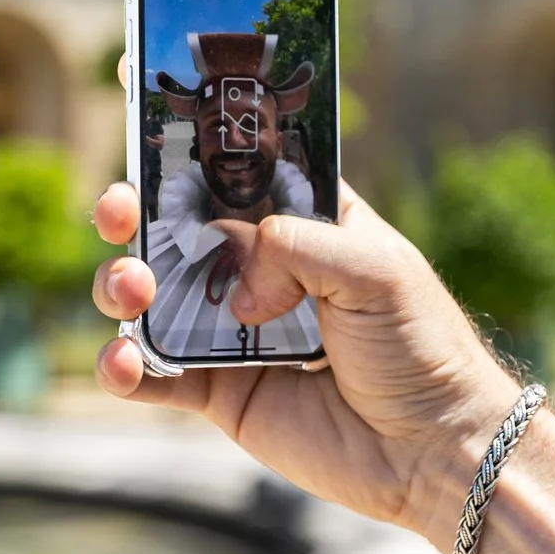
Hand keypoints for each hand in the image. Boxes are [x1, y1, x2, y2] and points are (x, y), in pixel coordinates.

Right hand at [90, 181, 519, 546]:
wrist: (434, 449)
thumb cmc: (422, 347)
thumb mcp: (374, 267)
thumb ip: (294, 246)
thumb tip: (235, 291)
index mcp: (307, 223)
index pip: (239, 168)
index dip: (191, 143)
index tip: (138, 103)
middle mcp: (263, 270)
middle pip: (176, 227)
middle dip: (134, 210)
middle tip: (120, 211)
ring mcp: (234, 332)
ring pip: (150, 295)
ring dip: (122, 283)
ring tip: (133, 289)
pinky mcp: (222, 394)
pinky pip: (153, 376)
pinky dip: (123, 367)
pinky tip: (126, 362)